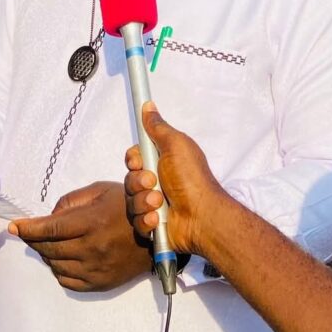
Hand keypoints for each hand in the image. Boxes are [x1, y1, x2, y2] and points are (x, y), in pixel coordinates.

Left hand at [9, 181, 151, 291]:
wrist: (157, 236)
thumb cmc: (127, 206)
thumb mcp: (100, 191)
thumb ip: (71, 202)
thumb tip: (49, 216)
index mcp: (92, 222)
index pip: (50, 229)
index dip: (29, 229)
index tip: (14, 226)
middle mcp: (92, 249)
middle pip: (49, 249)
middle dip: (33, 240)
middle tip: (26, 232)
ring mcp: (95, 270)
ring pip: (56, 265)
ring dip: (45, 254)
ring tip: (47, 243)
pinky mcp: (99, 284)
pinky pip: (67, 281)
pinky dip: (58, 269)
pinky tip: (61, 258)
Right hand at [124, 101, 222, 255]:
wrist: (201, 216)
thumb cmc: (192, 178)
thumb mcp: (175, 145)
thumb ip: (158, 127)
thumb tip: (148, 105)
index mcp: (161, 162)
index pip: (134, 159)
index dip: (133, 160)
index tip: (139, 162)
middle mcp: (156, 182)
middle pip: (129, 179)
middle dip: (139, 182)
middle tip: (154, 182)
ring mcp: (153, 205)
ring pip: (131, 201)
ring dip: (144, 202)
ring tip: (160, 203)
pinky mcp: (152, 225)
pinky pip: (136, 221)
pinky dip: (147, 220)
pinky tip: (158, 219)